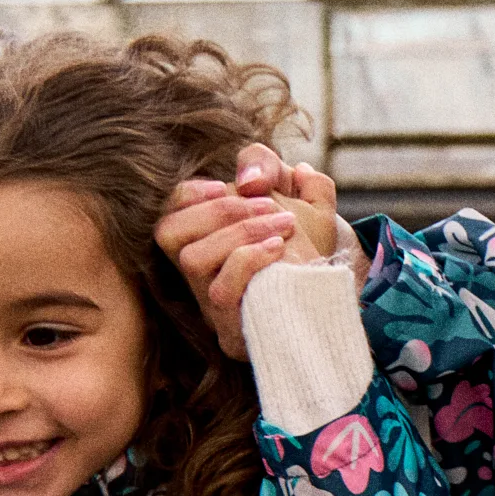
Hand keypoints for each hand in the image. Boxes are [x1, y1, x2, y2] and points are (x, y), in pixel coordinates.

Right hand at [156, 145, 341, 359]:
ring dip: (237, 233)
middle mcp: (198, 273)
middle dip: (218, 210)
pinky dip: (249, 260)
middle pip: (168, 233)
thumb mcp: (293, 195)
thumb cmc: (305, 245)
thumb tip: (251, 176)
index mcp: (203, 241)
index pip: (167, 213)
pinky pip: (221, 290)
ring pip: (192, 259)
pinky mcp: (229, 326)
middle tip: (266, 203)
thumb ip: (269, 169)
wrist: (327, 294)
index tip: (222, 185)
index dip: (185, 195)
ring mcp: (210, 302)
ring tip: (281, 224)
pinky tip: (278, 248)